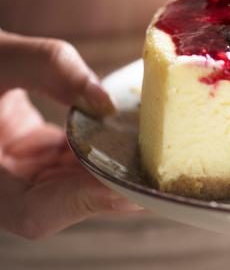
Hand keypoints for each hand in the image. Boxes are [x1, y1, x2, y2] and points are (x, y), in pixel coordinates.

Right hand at [0, 31, 140, 238]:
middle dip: (113, 189)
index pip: (36, 213)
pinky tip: (130, 130)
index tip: (130, 184)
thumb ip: (50, 68)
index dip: (85, 203)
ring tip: (157, 150)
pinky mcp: (31, 153)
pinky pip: (71, 160)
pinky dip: (101, 147)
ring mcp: (16, 171)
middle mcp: (0, 184)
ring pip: (73, 184)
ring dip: (113, 167)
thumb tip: (106, 100)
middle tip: (162, 172)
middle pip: (63, 205)